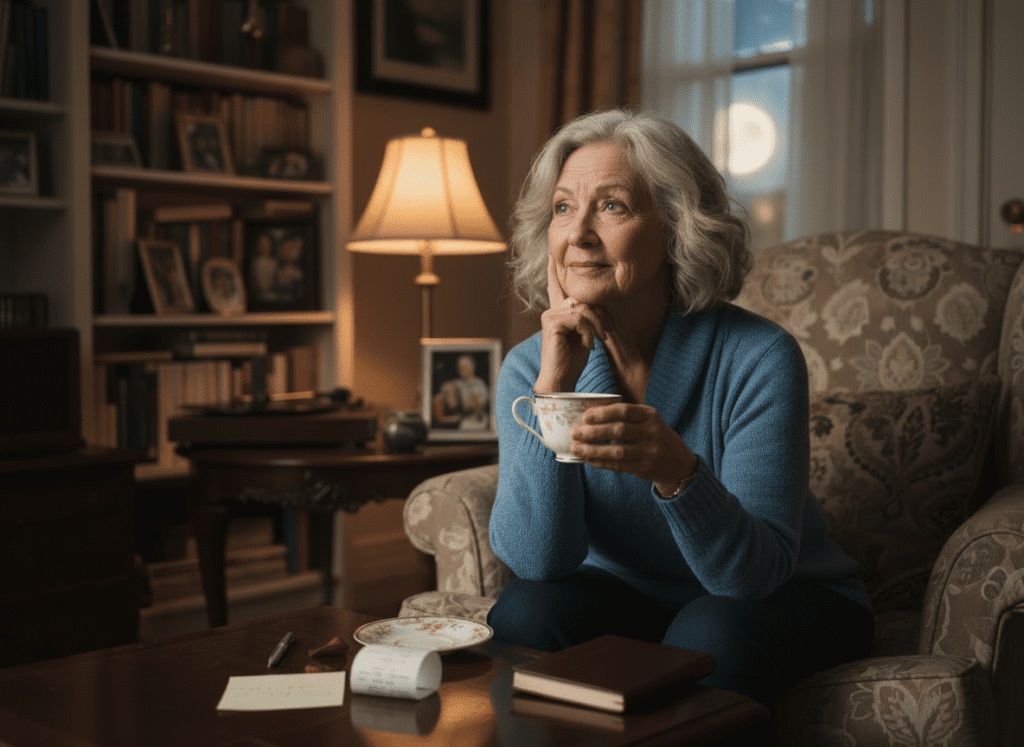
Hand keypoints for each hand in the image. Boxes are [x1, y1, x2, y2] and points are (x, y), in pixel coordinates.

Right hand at [534, 254, 611, 391]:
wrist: (561, 381)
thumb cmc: (572, 362)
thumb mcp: (585, 335)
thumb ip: (587, 318)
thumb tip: (595, 307)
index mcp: (558, 313)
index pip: (556, 287)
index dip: (553, 270)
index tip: (552, 253)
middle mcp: (551, 312)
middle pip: (584, 300)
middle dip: (599, 317)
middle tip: (604, 335)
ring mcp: (550, 316)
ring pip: (584, 309)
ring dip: (596, 326)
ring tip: (596, 341)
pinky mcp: (552, 323)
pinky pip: (580, 318)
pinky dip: (588, 332)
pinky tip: (587, 345)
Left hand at [570, 403, 696, 495]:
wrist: (678, 463)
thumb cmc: (654, 437)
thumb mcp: (647, 421)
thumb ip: (626, 417)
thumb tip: (588, 416)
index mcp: (650, 415)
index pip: (624, 411)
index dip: (602, 413)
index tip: (585, 416)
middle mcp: (652, 432)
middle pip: (618, 431)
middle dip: (593, 432)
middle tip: (575, 432)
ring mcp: (650, 452)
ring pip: (617, 451)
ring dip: (593, 450)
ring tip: (576, 448)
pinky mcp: (645, 468)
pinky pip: (619, 465)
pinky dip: (601, 462)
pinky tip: (588, 459)